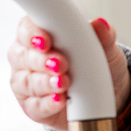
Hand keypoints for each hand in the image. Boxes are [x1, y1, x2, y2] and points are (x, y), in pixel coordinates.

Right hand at [7, 16, 130, 130]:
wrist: (107, 93)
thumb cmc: (96, 63)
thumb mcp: (104, 47)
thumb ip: (102, 35)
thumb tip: (101, 24)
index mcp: (38, 34)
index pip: (26, 29)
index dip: (32, 34)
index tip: (45, 41)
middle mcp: (26, 57)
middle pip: (23, 57)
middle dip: (42, 61)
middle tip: (61, 64)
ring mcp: (26, 82)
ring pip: (26, 82)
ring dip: (45, 83)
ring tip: (64, 83)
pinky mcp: (32, 106)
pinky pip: (34, 106)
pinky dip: (48, 104)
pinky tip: (60, 101)